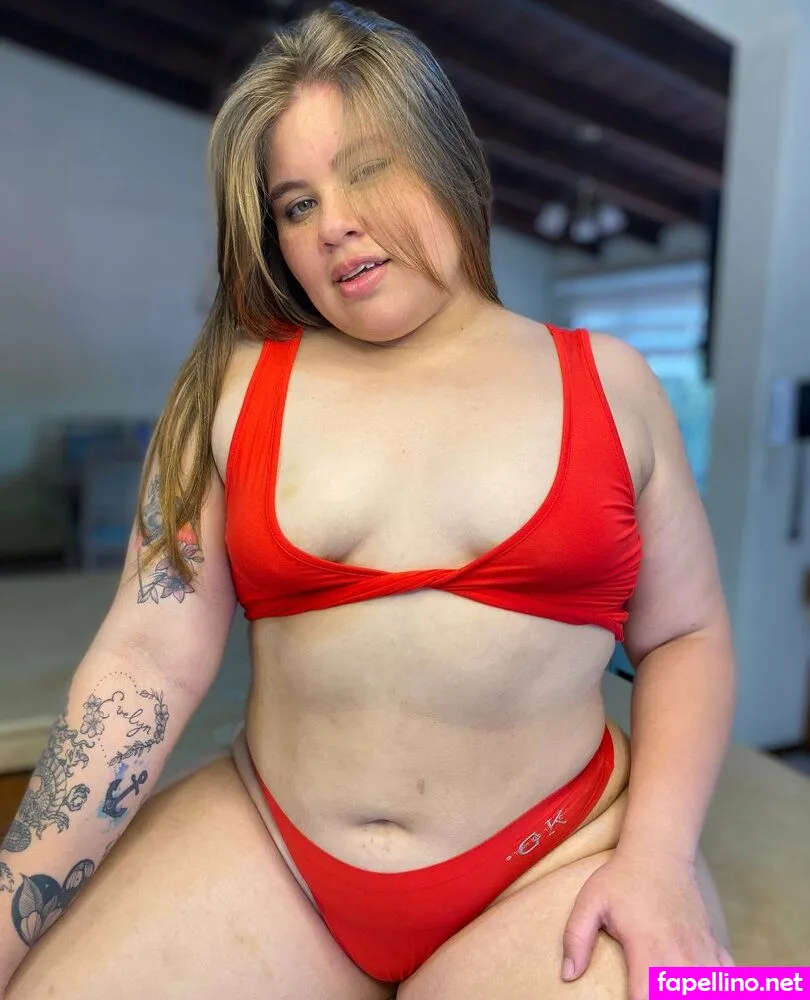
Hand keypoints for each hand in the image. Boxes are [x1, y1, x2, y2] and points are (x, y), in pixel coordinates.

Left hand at [560, 851, 732, 999]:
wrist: (659, 852)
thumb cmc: (621, 878)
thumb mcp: (590, 902)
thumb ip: (575, 938)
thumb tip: (568, 975)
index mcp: (647, 948)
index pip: (647, 999)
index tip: (631, 997)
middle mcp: (679, 954)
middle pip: (683, 998)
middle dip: (668, 999)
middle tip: (649, 989)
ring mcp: (701, 951)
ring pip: (710, 989)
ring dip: (694, 992)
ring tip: (676, 988)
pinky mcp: (714, 946)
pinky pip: (727, 979)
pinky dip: (720, 985)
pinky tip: (701, 984)